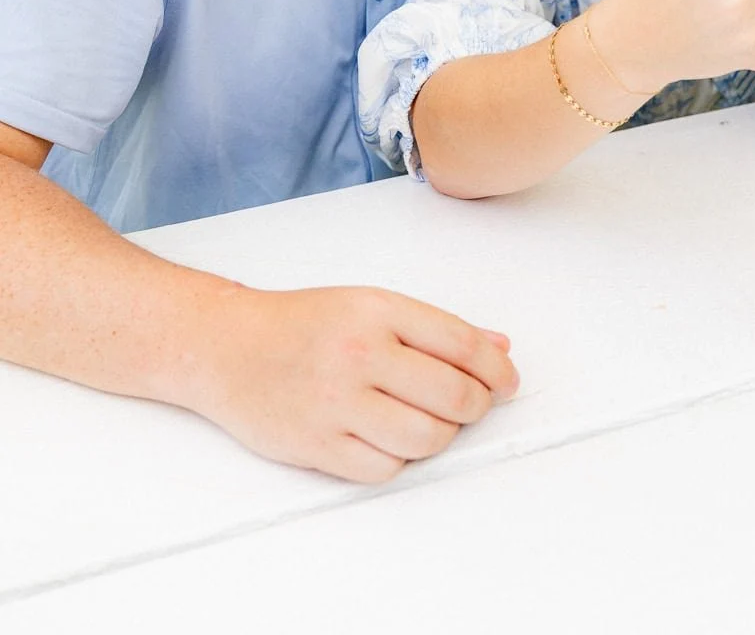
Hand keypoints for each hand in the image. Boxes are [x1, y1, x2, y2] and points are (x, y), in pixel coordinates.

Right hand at [190, 284, 518, 483]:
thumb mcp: (370, 305)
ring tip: (431, 421)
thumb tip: (497, 348)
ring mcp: (337, 403)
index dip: (496, 370)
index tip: (507, 382)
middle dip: (476, 406)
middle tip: (473, 404)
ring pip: (426, 439)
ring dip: (441, 436)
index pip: (462, 345)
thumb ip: (435, 328)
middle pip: (453, 397)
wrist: (228, 347)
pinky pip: (385, 468)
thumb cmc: (302, 323)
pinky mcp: (317, 445)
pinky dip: (399, 459)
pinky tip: (391, 438)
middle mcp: (359, 354)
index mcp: (377, 311)